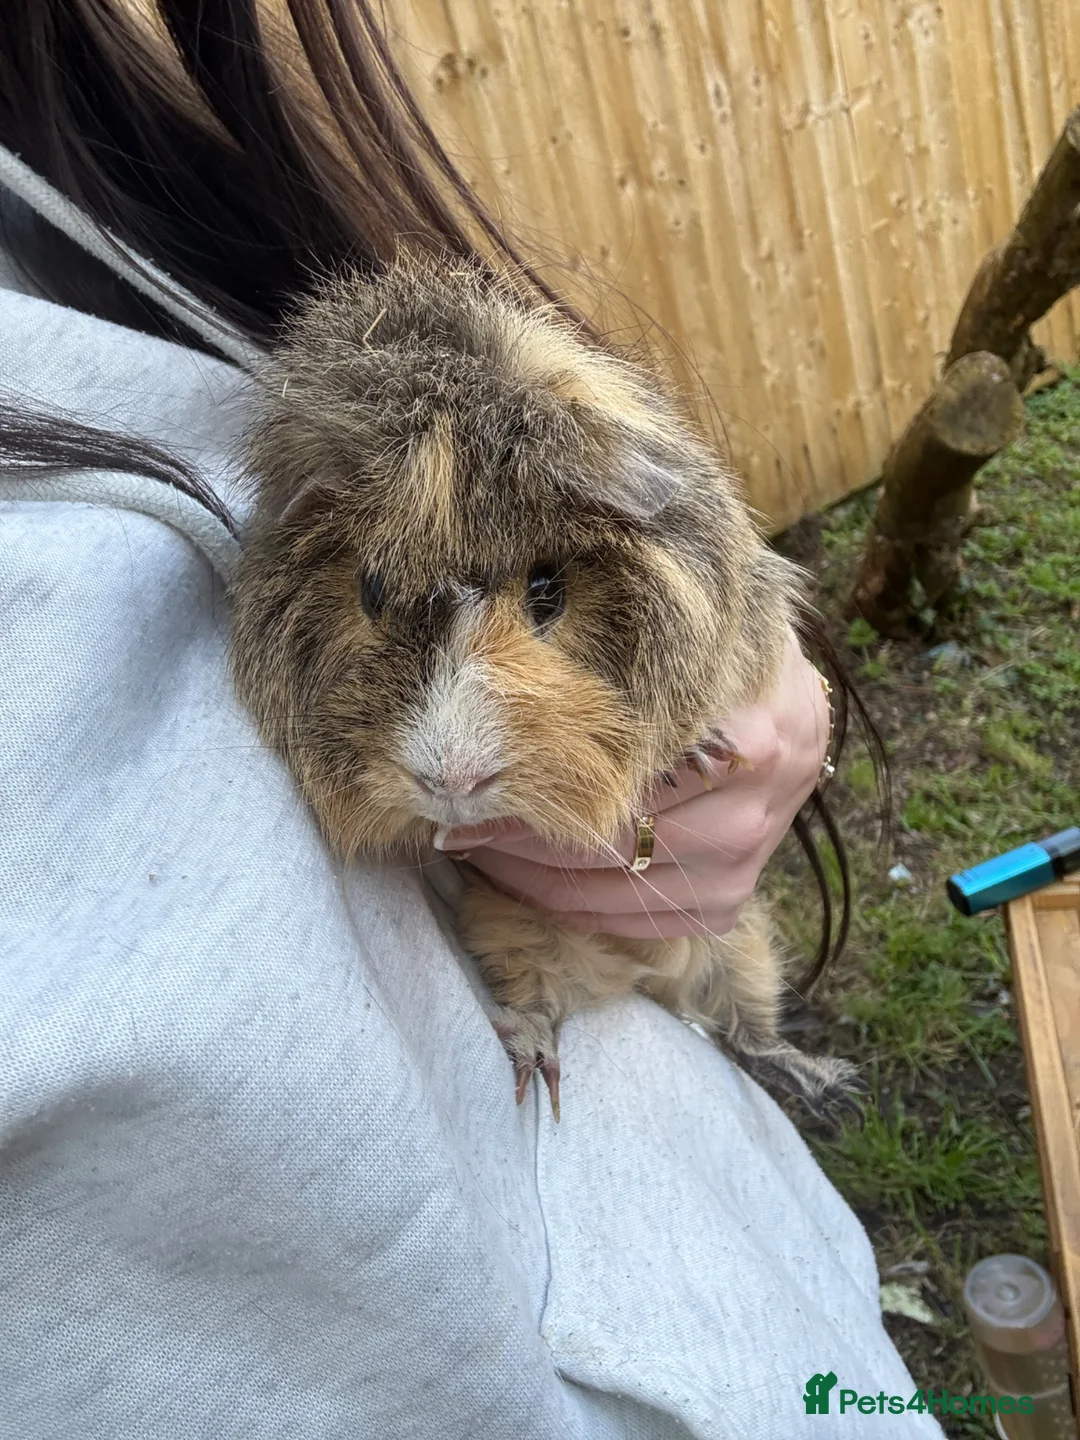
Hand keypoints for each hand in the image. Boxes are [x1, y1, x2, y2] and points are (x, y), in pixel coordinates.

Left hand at [436, 628, 831, 939]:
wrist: (795, 714)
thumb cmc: (725, 665)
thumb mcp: (692, 639)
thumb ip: (627, 658)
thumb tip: (510, 652)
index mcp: (743, 741)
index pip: (616, 781)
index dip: (533, 786)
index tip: (468, 782)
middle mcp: (747, 815)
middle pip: (605, 843)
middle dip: (516, 838)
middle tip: (455, 823)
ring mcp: (741, 867)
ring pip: (610, 893)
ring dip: (531, 880)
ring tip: (477, 851)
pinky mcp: (729, 902)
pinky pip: (633, 922)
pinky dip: (572, 907)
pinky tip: (528, 880)